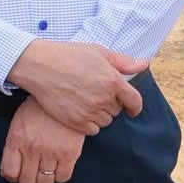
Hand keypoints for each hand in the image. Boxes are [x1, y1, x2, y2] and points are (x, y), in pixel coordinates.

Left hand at [0, 101, 88, 182]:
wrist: (62, 93)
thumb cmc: (38, 109)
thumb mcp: (18, 123)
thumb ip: (13, 146)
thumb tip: (8, 172)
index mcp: (16, 140)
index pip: (9, 173)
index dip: (13, 177)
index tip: (17, 174)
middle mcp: (32, 148)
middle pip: (27, 182)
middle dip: (29, 181)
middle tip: (33, 174)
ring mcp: (51, 151)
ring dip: (44, 180)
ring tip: (46, 170)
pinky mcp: (70, 153)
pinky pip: (63, 177)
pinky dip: (60, 176)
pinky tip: (58, 167)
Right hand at [5, 39, 146, 134]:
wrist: (39, 65)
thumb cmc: (68, 55)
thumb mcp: (98, 52)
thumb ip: (123, 62)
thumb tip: (144, 65)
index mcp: (112, 81)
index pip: (135, 101)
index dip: (135, 106)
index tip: (132, 108)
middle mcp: (103, 98)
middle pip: (117, 111)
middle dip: (111, 103)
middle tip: (95, 93)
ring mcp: (89, 111)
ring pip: (105, 121)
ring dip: (100, 114)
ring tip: (86, 101)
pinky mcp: (76, 121)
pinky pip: (92, 130)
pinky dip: (89, 124)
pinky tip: (80, 111)